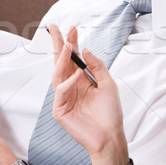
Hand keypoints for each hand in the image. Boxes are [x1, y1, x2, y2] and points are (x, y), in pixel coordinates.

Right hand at [48, 24, 128, 164]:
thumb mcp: (108, 84)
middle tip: (55, 29)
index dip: (71, 43)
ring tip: (68, 46)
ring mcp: (63, 98)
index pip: (73, 58)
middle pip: (61, 62)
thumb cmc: (110, 114)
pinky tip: (78, 75)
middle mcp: (70, 86)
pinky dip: (69, 82)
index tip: (72, 28)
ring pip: (58, 74)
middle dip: (58, 45)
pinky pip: (61, 91)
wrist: (110, 136)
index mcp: (80, 80)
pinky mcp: (60, 110)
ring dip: (62, 59)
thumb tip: (85, 50)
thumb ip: (97, 66)